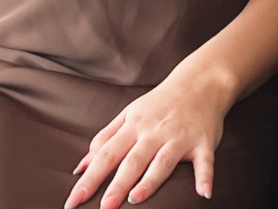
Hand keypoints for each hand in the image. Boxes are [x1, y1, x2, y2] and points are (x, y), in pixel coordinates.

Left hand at [63, 65, 233, 207]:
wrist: (200, 81)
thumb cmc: (159, 103)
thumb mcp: (129, 114)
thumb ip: (105, 139)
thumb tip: (80, 167)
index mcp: (134, 126)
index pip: (106, 154)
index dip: (90, 178)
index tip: (73, 201)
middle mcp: (154, 132)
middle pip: (133, 160)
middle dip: (117, 184)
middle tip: (104, 208)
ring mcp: (179, 137)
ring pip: (163, 161)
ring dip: (151, 180)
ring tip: (136, 199)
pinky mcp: (203, 142)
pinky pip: (205, 162)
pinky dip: (205, 177)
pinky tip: (203, 194)